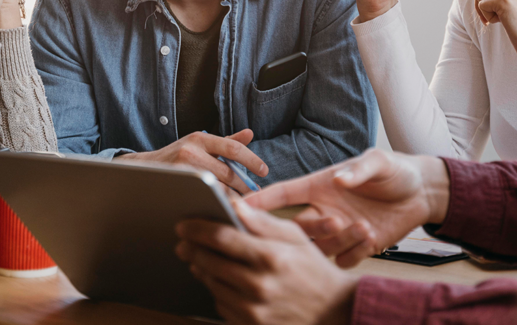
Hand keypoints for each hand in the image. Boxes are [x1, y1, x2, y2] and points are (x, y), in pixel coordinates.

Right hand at [121, 129, 268, 194]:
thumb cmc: (176, 157)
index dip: (252, 160)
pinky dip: (217, 203)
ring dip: (233, 198)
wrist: (142, 169)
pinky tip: (224, 208)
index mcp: (200, 138)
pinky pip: (203, 197)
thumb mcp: (199, 144)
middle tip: (255, 195)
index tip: (264, 171)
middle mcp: (191, 151)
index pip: (233, 148)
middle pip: (228, 173)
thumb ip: (225, 142)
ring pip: (217, 189)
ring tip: (244, 204)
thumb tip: (250, 134)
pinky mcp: (176, 185)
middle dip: (245, 187)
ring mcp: (182, 169)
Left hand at [176, 200, 356, 324]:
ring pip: (212, 285)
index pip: (221, 238)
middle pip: (209, 262)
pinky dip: (217, 291)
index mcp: (270, 257)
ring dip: (202, 269)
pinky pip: (221, 305)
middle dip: (192, 249)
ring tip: (200, 258)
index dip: (197, 229)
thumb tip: (234, 205)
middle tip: (183, 241)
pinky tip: (220, 280)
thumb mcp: (295, 237)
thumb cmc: (312, 269)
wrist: (332, 311)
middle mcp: (259, 286)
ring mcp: (253, 310)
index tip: (183, 224)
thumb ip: (262, 221)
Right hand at [245, 149, 449, 267]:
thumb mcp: (379, 162)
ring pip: (320, 247)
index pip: (283, 194)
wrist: (421, 193)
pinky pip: (344, 259)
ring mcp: (338, 231)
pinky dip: (355, 252)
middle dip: (309, 229)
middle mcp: (324, 209)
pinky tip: (372, 238)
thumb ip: (358, 170)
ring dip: (338, 240)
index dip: (260, 200)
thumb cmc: (395, 171)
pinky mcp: (356, 247)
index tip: (237, 206)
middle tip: (334, 221)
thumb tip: (340, 179)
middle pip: (296, 228)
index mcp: (320, 185)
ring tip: (364, 227)